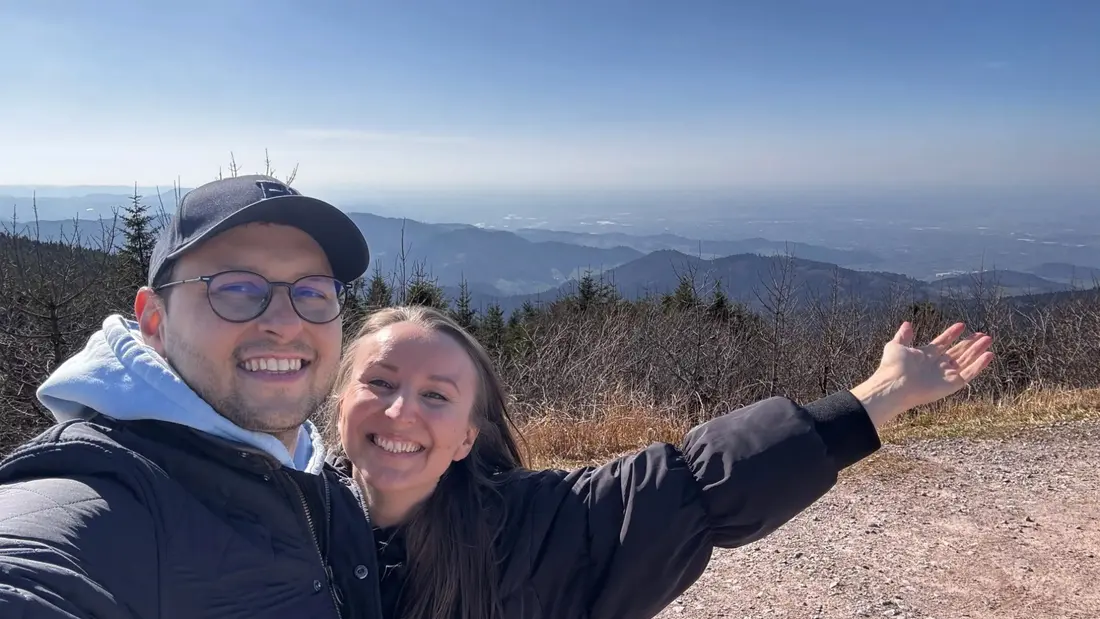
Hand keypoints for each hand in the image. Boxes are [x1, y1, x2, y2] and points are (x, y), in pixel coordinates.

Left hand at [851, 322, 993, 428]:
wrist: (894, 385)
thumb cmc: (893, 367)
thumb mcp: (896, 346)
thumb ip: (903, 336)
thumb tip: (907, 324)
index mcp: (925, 356)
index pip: (942, 343)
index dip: (951, 334)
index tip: (961, 325)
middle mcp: (937, 365)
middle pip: (958, 352)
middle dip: (970, 343)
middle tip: (983, 334)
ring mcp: (945, 375)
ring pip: (966, 360)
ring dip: (977, 350)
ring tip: (988, 339)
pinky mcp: (952, 384)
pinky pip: (969, 373)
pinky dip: (979, 365)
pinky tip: (989, 355)